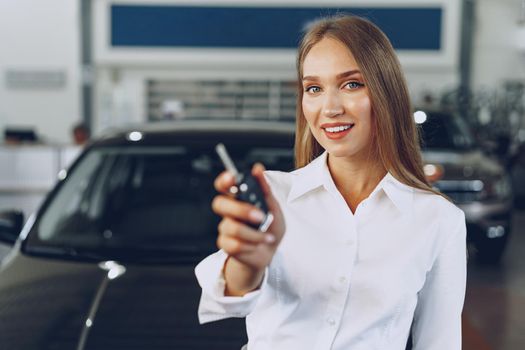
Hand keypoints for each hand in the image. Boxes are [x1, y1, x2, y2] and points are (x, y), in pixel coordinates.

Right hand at [211, 163, 284, 293]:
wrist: (270, 252)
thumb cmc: (270, 227)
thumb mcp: (273, 207)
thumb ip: (265, 189)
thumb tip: (258, 169)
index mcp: (238, 199)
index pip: (223, 185)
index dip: (224, 180)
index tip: (232, 178)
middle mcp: (229, 212)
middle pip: (220, 204)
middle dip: (240, 210)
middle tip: (260, 216)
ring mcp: (225, 228)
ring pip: (233, 227)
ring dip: (255, 234)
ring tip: (267, 236)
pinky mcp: (226, 244)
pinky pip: (235, 244)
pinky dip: (252, 245)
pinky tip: (258, 244)